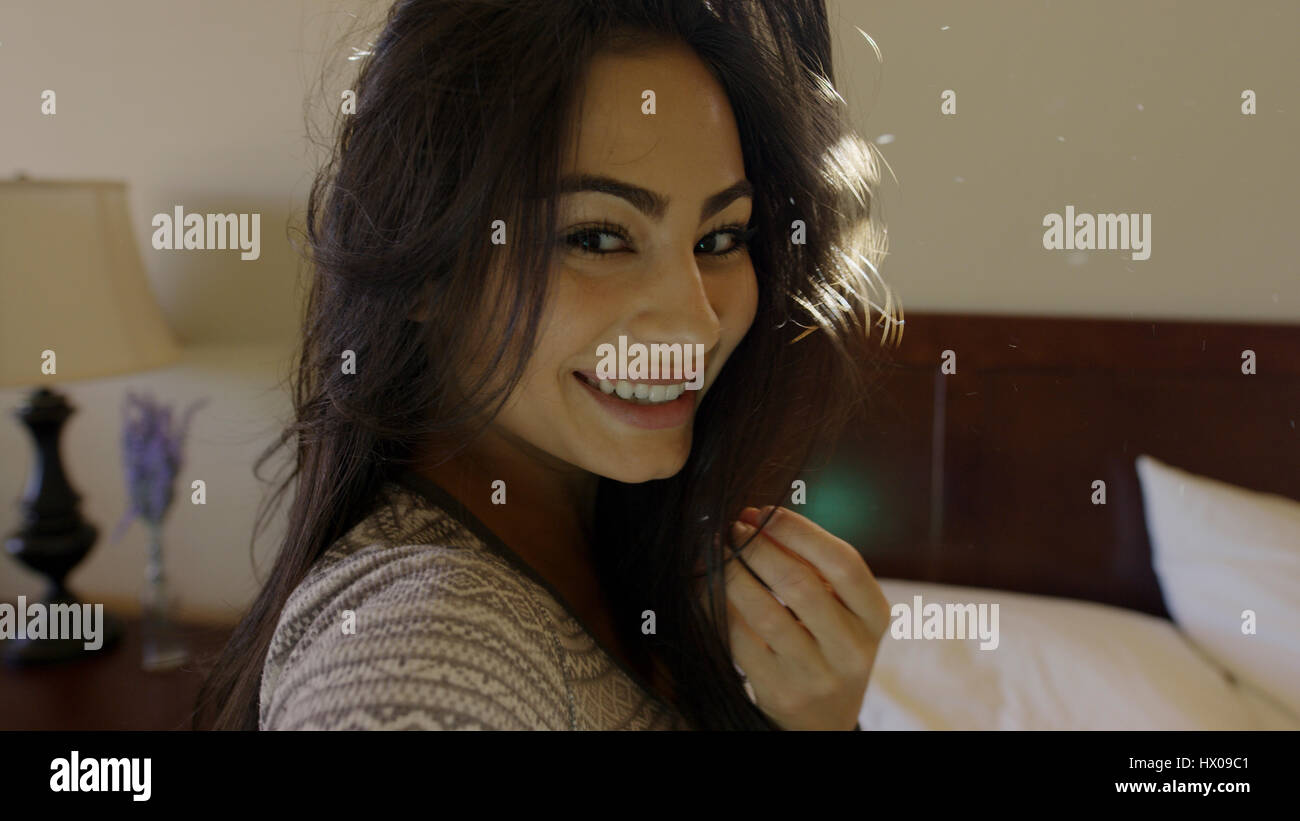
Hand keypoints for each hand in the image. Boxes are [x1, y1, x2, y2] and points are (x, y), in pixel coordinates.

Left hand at [712, 506, 889, 729]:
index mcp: (875, 616)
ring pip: (765, 613)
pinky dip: (718, 607)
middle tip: (734, 529)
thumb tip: (757, 517)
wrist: (823, 719)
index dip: (799, 531)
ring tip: (716, 552)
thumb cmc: (828, 644)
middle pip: (800, 584)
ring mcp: (816, 673)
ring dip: (733, 574)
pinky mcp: (780, 690)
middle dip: (759, 548)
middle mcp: (852, 647)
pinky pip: (739, 640)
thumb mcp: (841, 609)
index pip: (843, 562)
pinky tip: (708, 587)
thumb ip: (811, 565)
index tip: (765, 512)